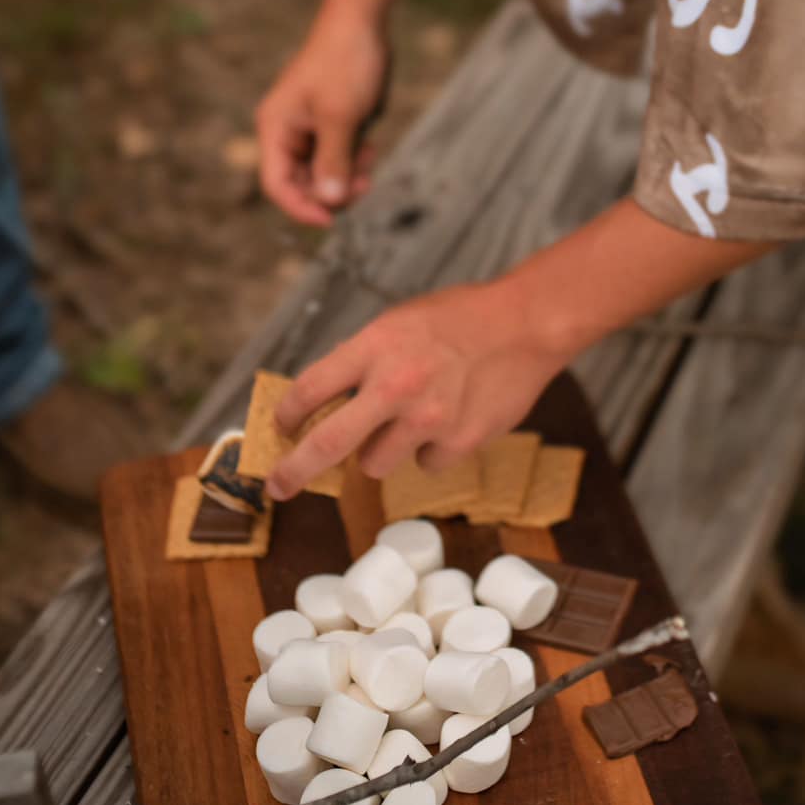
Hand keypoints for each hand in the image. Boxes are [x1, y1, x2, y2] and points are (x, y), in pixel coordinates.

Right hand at [256, 9, 390, 225]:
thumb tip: (330, 203)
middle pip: (302, 183)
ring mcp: (310, 127)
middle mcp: (287, 131)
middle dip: (332, 190)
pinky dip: (354, 159)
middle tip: (364, 185)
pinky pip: (339, 154)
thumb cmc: (345, 62)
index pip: (277, 185)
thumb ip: (334, 162)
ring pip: (324, 172)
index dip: (301, 208)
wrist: (363, 21)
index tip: (331, 220)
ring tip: (369, 158)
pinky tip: (370, 145)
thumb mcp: (341, 116)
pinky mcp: (331, 121)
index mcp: (276, 128)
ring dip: (347, 175)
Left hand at [264, 282, 568, 498]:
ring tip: (409, 421)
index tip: (282, 428)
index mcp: (376, 346)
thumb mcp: (400, 322)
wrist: (526, 324)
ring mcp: (428, 418)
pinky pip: (424, 464)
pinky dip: (430, 450)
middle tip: (279, 485)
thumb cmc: (461, 319)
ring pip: (374, 464)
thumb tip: (325, 400)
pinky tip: (451, 419)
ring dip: (380, 451)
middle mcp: (396, 384)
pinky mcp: (458, 443)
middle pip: (327, 445)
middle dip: (294, 472)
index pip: (310, 389)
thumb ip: (363, 359)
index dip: (287, 415)